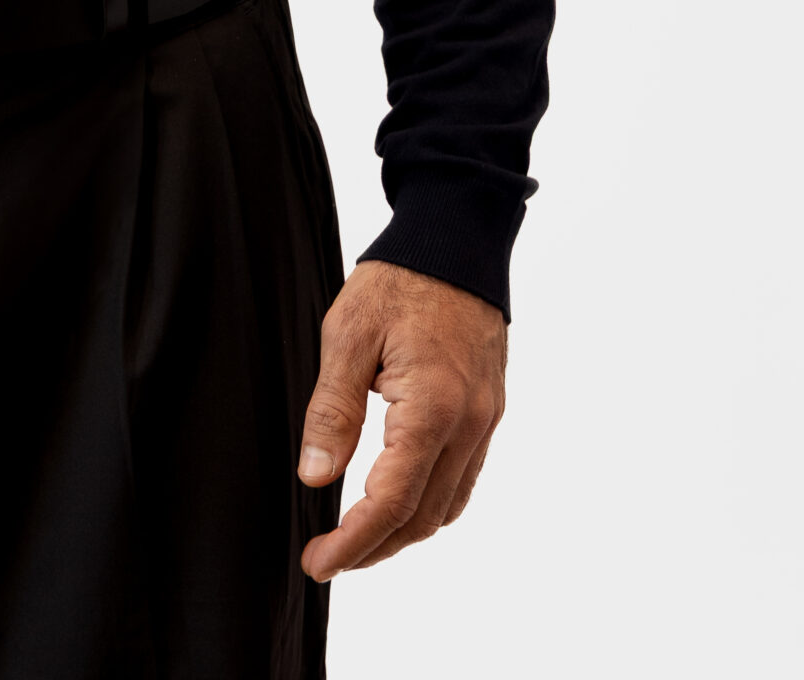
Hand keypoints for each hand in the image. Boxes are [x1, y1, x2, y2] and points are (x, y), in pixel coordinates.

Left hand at [297, 258, 505, 580]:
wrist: (455, 240)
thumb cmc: (398, 280)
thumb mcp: (347, 333)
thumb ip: (333, 409)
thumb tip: (315, 476)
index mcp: (432, 408)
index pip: (391, 502)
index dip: (352, 543)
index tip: (317, 563)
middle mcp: (468, 425)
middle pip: (422, 518)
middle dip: (373, 549)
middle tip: (327, 559)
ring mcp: (485, 421)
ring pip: (447, 507)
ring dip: (402, 533)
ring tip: (356, 538)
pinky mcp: (488, 413)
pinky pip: (463, 480)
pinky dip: (429, 503)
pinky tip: (398, 500)